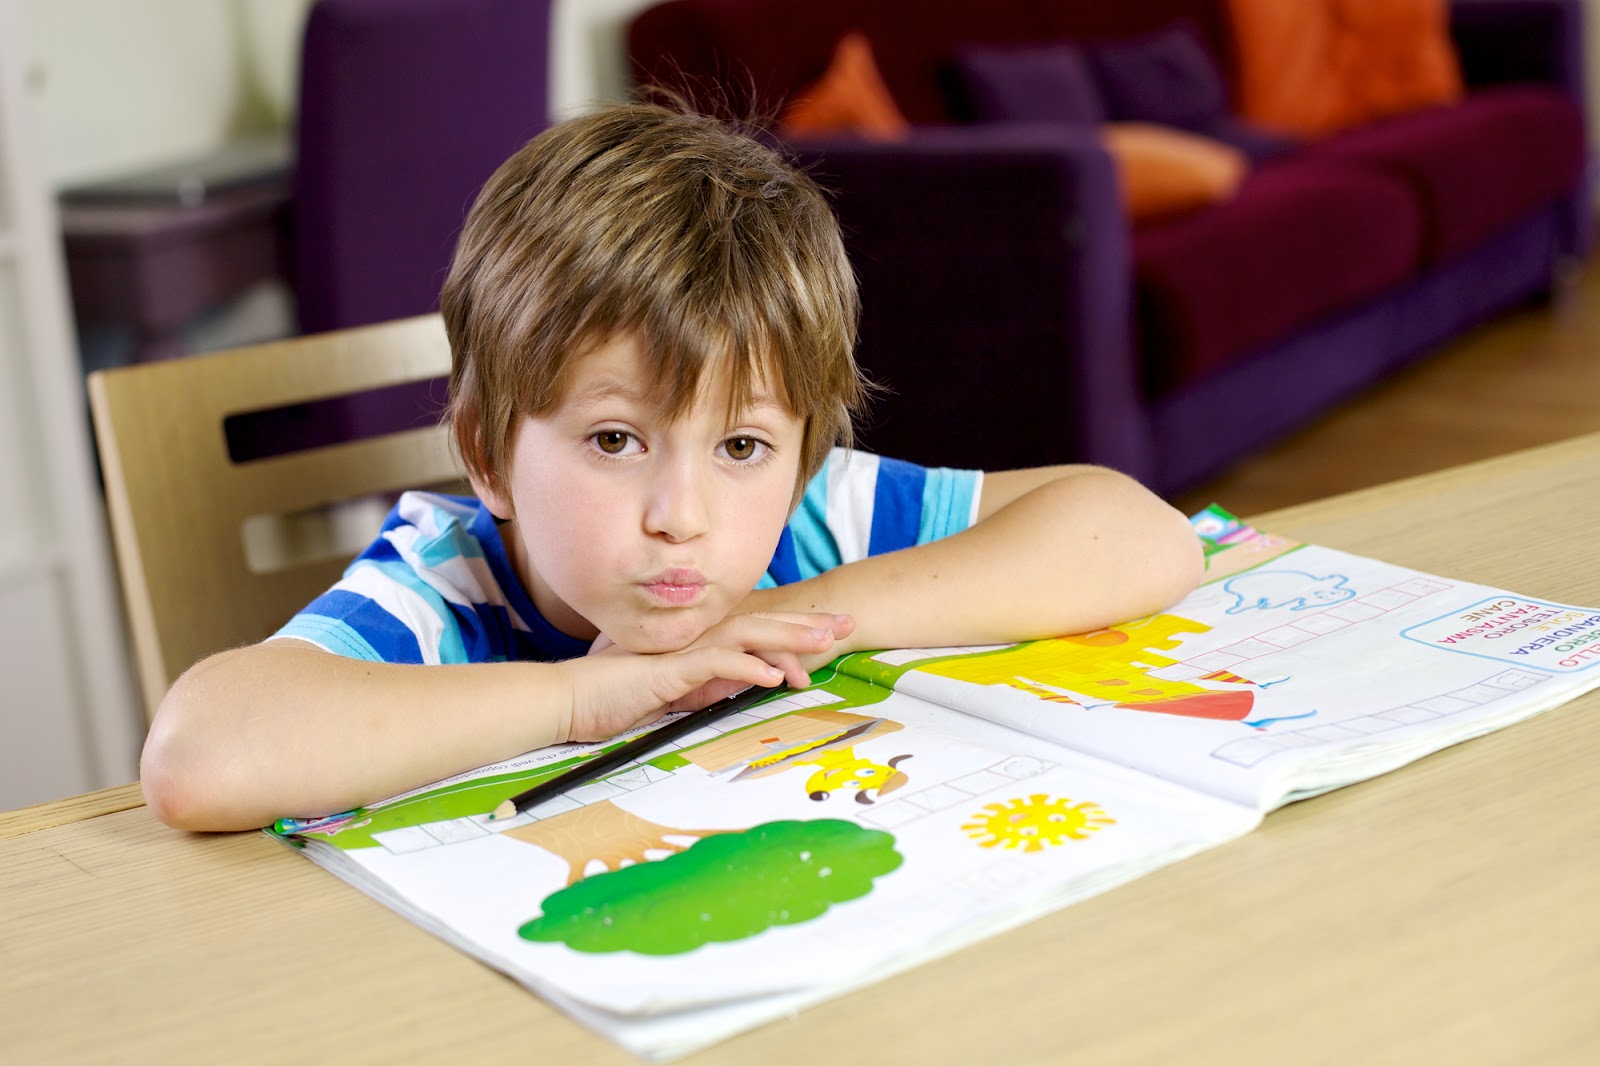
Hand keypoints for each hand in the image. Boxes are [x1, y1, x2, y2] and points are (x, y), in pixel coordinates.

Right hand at [566, 611, 854, 741]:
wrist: (571, 700)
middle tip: (848, 624)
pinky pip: (717, 662)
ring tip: (825, 645)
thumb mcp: (677, 695)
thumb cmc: (615, 698)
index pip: (757, 629)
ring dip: (788, 638)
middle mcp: (697, 637)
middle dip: (807, 623)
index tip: (831, 633)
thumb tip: (747, 682)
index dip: (796, 628)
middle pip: (762, 623)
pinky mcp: (670, 667)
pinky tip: (775, 676)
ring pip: (748, 634)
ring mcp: (684, 649)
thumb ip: (710, 685)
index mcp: (700, 642)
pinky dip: (748, 666)